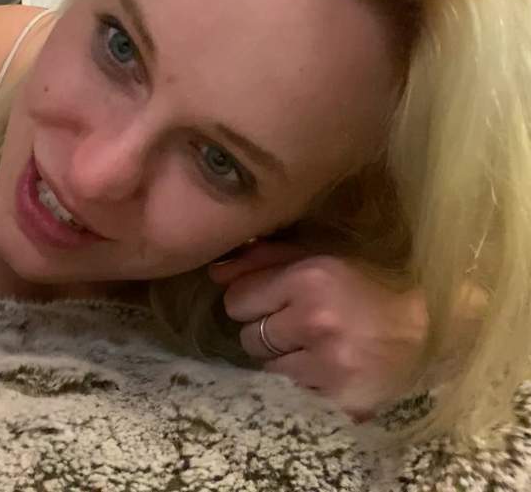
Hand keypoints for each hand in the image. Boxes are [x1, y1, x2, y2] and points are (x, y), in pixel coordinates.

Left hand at [209, 242, 427, 418]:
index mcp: (308, 278)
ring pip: (267, 365)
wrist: (435, 325)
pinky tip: (330, 364)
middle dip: (266, 329)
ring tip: (318, 343)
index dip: (253, 300)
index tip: (275, 299)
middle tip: (299, 323)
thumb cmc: (372, 281)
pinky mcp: (337, 395)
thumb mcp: (321, 256)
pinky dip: (305, 378)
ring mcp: (326, 362)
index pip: (237, 298)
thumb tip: (214, 272)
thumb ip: (265, 260)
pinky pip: (293, 388)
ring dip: (283, 357)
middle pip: (247, 335)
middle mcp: (313, 320)